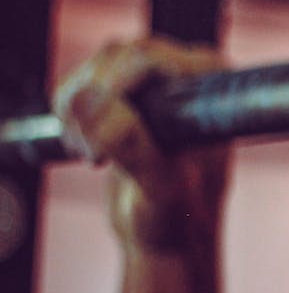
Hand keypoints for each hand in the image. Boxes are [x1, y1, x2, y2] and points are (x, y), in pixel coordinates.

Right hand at [54, 36, 228, 254]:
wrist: (166, 236)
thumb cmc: (178, 216)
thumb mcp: (159, 186)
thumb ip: (129, 143)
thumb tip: (86, 100)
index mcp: (213, 87)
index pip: (149, 58)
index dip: (114, 92)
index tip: (102, 147)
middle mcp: (191, 74)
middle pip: (117, 56)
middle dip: (95, 104)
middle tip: (96, 158)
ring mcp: (159, 79)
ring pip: (96, 66)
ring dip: (78, 111)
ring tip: (96, 157)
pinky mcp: (130, 92)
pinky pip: (83, 81)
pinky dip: (70, 112)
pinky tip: (88, 147)